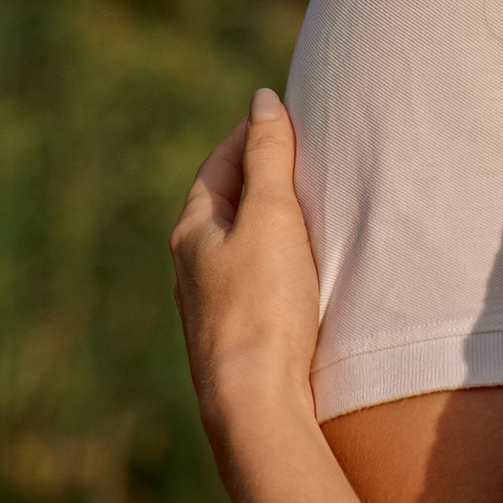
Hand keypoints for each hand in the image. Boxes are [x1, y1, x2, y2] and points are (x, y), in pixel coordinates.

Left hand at [171, 89, 321, 437]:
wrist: (254, 402)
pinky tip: (303, 273)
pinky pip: (254, 281)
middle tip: (304, 154)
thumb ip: (268, 157)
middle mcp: (193, 266)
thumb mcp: (271, 217)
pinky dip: (276, 262)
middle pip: (225, 204)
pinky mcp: (237, 336)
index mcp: (192, 231)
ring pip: (239, 246)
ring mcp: (213, 304)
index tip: (286, 117)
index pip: (219, 164)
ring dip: (269, 223)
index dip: (251, 136)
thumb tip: (262, 100)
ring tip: (310, 209)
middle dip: (260, 177)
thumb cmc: (263, 306)